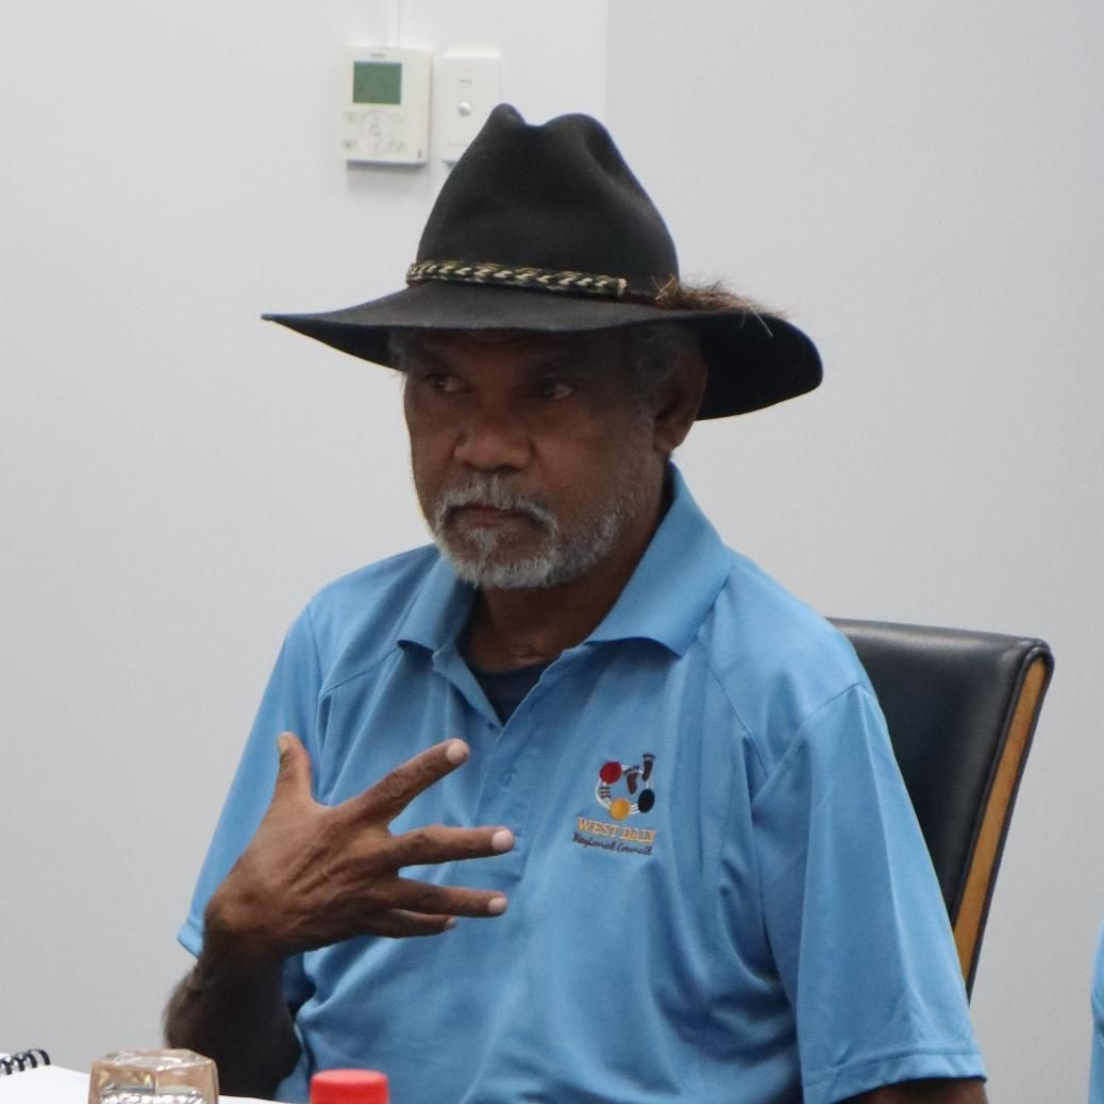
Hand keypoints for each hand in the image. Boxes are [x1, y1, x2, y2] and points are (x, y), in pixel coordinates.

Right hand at [204, 733, 513, 958]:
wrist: (249, 920)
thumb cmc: (267, 857)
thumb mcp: (283, 808)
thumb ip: (295, 770)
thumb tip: (285, 735)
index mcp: (350, 821)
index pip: (397, 785)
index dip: (429, 766)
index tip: (461, 748)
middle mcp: (367, 856)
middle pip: (427, 847)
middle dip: (470, 844)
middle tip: (507, 838)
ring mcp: (368, 894)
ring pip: (427, 897)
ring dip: (466, 901)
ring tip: (501, 903)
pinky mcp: (363, 923)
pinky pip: (403, 927)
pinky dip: (428, 925)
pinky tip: (453, 923)